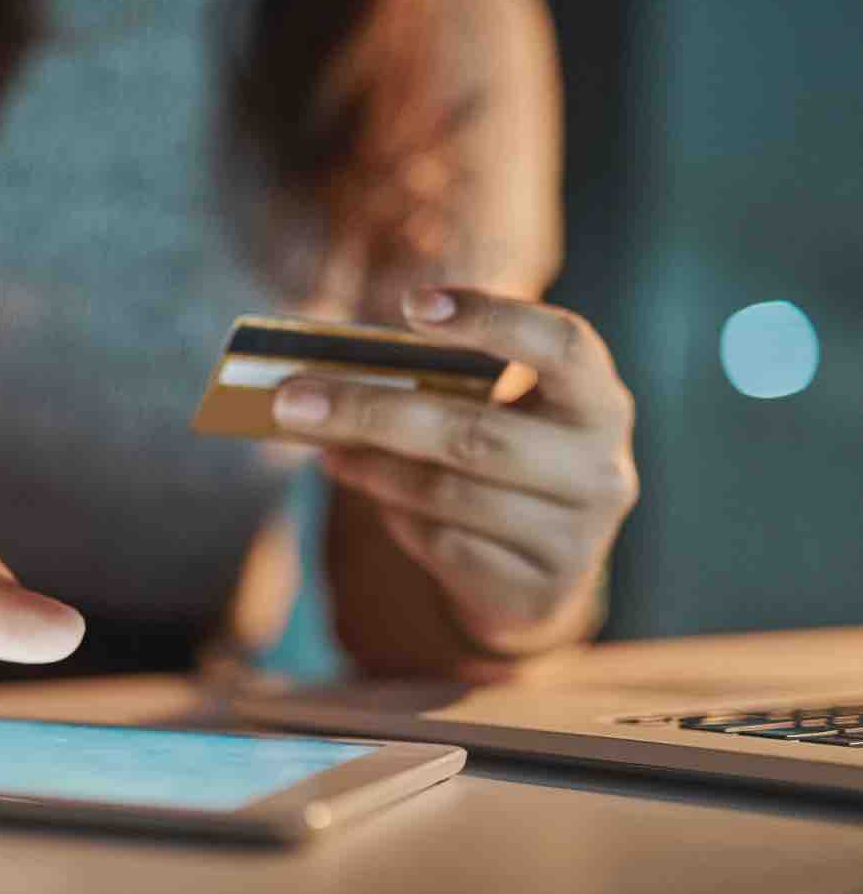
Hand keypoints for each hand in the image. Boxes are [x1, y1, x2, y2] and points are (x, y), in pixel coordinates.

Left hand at [270, 288, 637, 654]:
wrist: (538, 573)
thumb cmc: (501, 461)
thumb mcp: (491, 414)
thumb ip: (437, 387)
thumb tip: (324, 376)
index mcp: (597, 399)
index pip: (563, 345)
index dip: (493, 320)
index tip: (414, 304)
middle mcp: (601, 466)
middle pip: (474, 433)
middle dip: (373, 411)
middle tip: (293, 398)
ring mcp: (575, 535)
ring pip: (448, 493)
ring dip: (370, 466)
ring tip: (323, 445)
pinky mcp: (537, 588)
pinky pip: (442, 544)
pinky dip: (395, 514)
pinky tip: (369, 491)